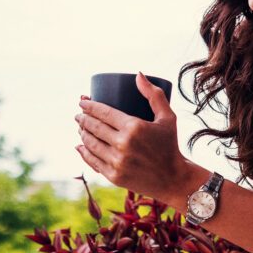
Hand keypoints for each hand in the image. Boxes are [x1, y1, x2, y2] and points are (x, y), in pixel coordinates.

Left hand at [75, 72, 186, 198]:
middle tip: (79, 114)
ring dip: (82, 133)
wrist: (173, 179)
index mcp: (134, 127)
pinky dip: (84, 152)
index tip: (83, 101)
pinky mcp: (114, 176)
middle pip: (94, 127)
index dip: (89, 106)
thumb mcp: (168, 117)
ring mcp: (117, 162)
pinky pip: (93, 161)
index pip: (103, 112)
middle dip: (82, 118)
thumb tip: (138, 74)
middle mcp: (123, 144)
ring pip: (90, 144)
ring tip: (80, 127)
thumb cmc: (170, 145)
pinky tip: (79, 146)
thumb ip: (154, 95)